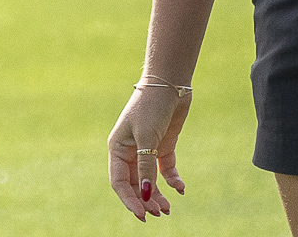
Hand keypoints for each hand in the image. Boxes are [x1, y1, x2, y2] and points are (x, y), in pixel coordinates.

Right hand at [108, 83, 190, 219]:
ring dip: (157, 194)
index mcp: (117, 149)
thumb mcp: (146, 136)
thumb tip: (144, 194)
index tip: (142, 214)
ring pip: (150, 179)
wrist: (170, 82)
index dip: (129, 200)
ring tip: (167, 208)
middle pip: (135, 184)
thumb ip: (145, 165)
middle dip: (145, 200)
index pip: (119, 182)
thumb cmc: (151, 106)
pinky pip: (165, 168)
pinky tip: (180, 189)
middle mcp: (130, 152)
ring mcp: (148, 148)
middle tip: (159, 213)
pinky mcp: (164, 144)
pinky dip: (171, 180)